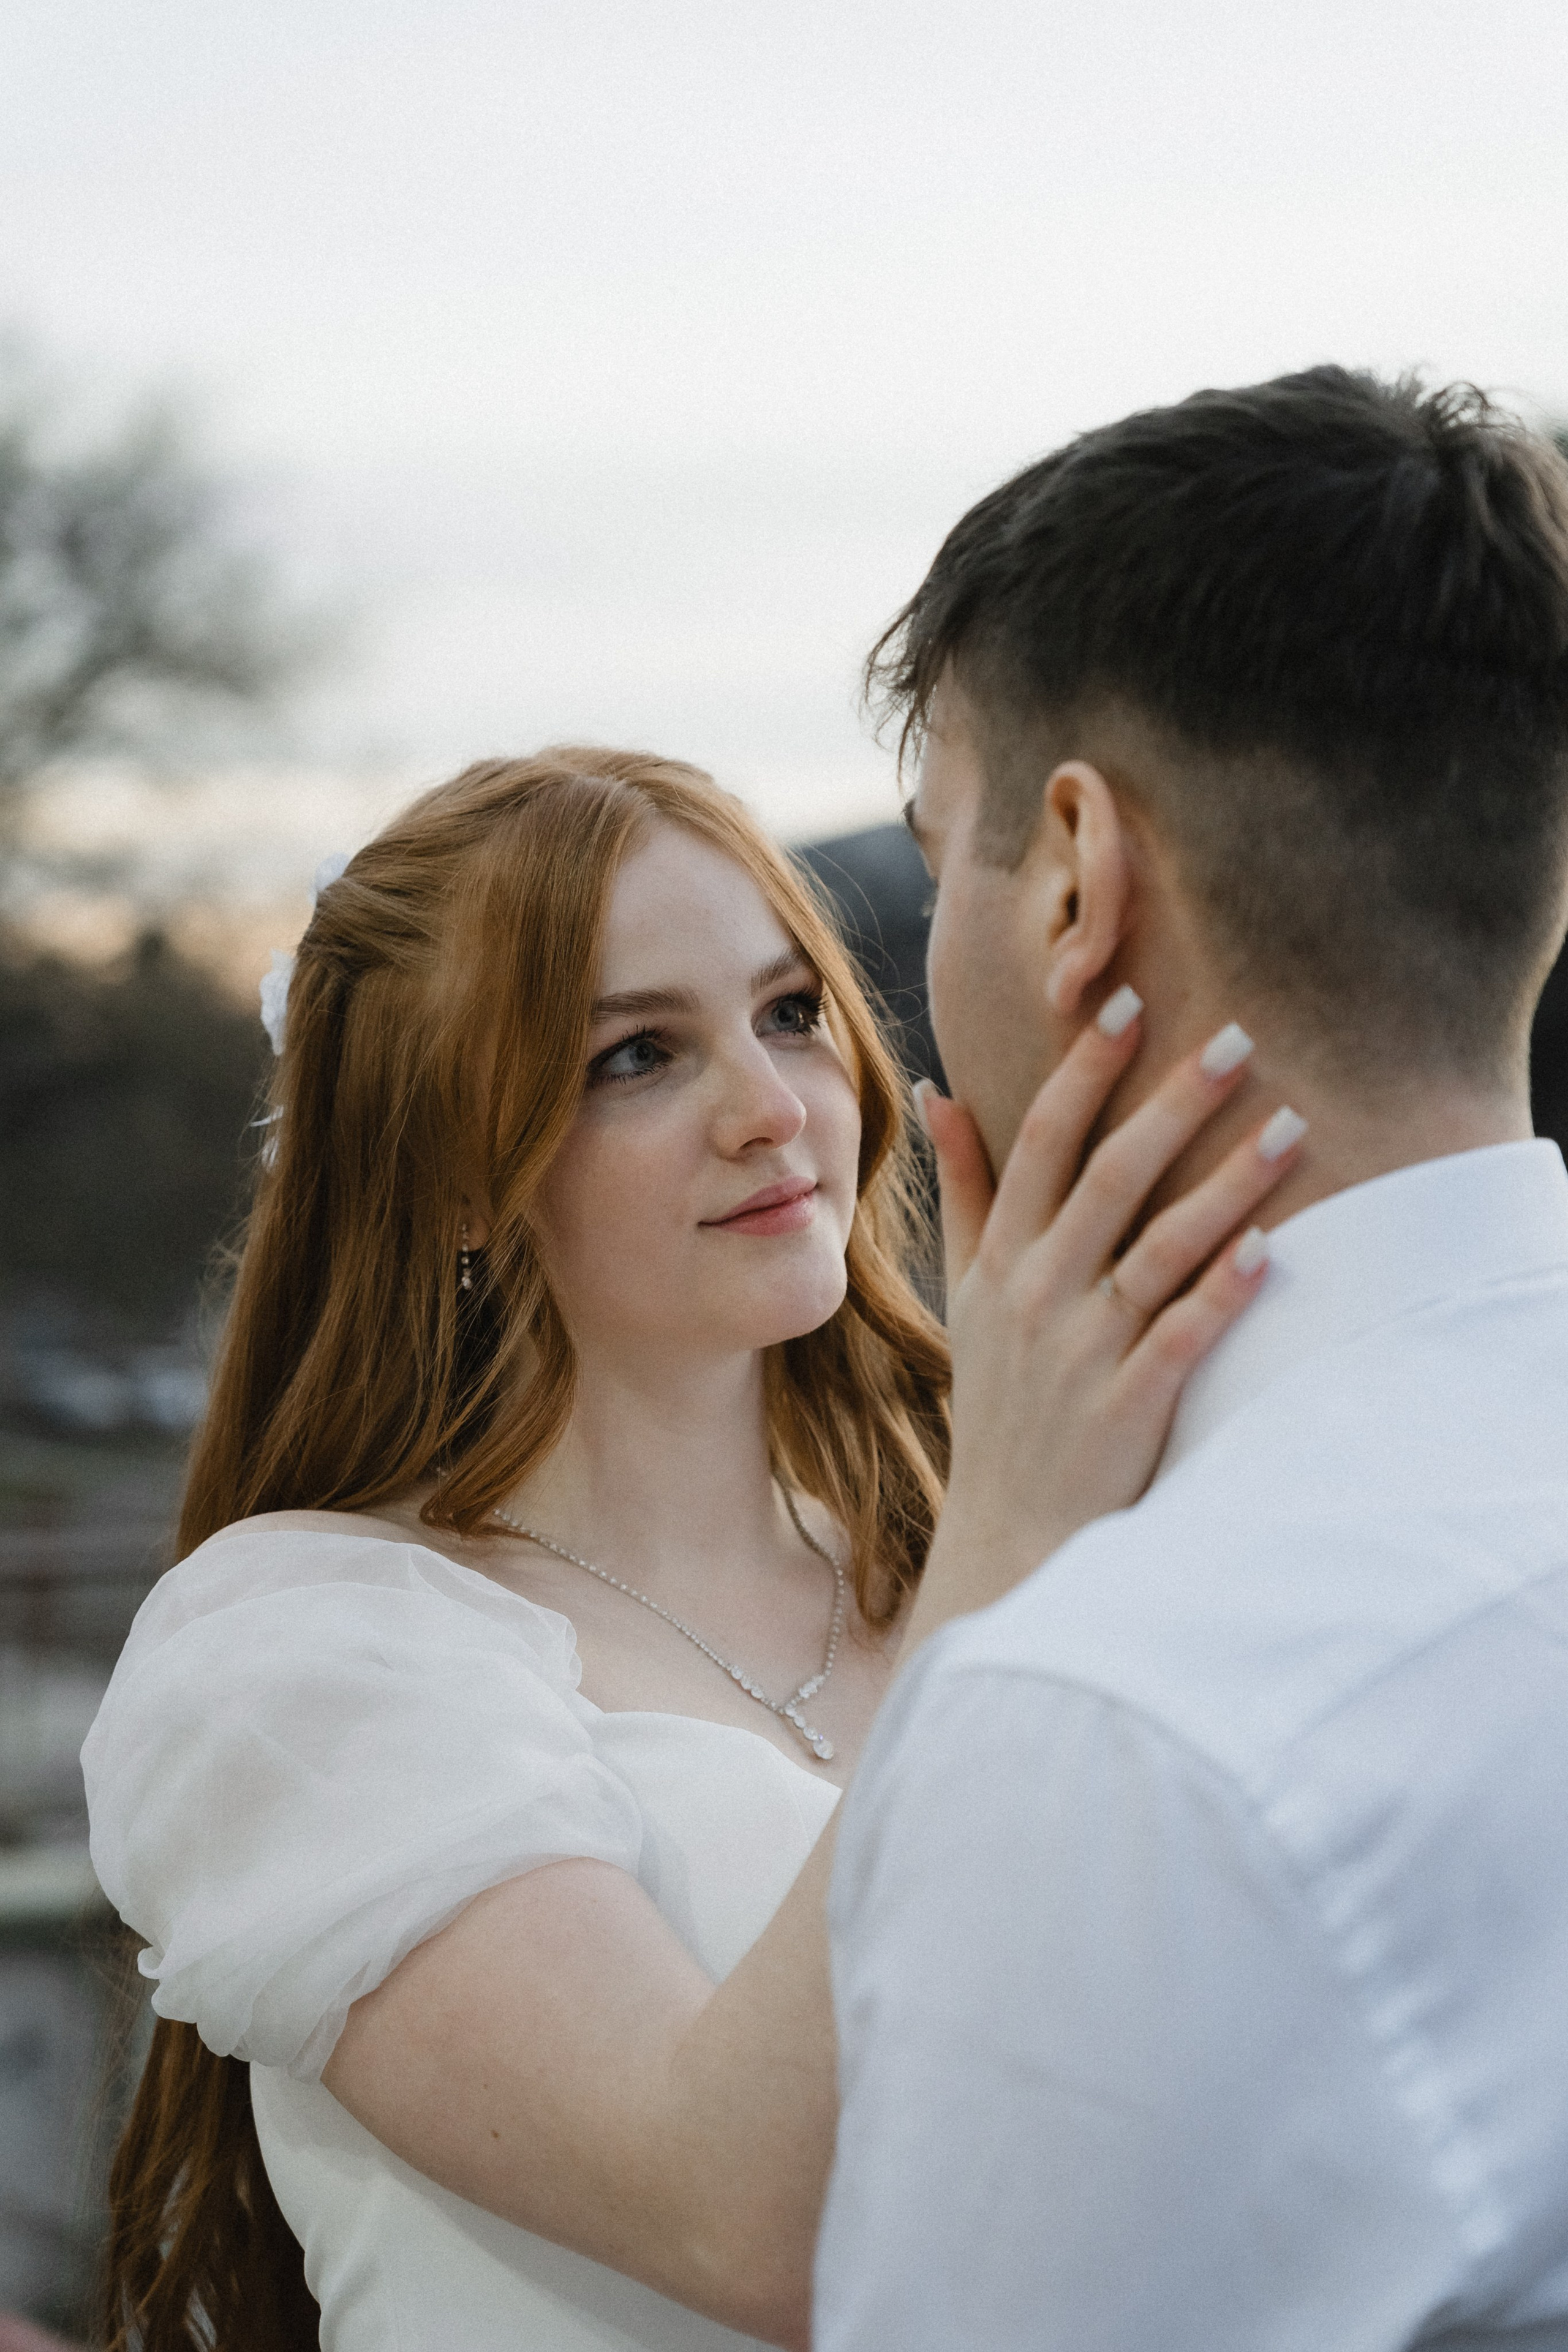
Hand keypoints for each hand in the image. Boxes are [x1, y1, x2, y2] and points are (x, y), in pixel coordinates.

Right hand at [905, 1009, 1303, 1645]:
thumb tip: (944, 1094)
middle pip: (1107, 1177)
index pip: (1040, 1143)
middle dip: (1171, 1103)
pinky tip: (1266, 1250)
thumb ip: (963, 1192)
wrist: (1008, 1534)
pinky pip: (1180, 1336)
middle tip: (1236, 1038)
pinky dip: (1220, 1293)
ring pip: (1159, 1248)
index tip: (1127, 1001)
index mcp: (1001, 1260)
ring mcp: (1081, 1351)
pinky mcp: (1126, 1406)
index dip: (1084, 1071)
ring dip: (1226, 1183)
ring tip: (1290, 1128)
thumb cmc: (999, 1404)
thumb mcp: (967, 1292)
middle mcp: (1037, 1294)